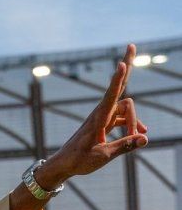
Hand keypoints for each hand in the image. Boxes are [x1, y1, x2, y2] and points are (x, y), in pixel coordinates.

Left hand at [36, 43, 148, 188]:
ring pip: (126, 109)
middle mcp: (101, 113)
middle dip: (126, 67)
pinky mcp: (104, 123)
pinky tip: (140, 134)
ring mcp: (103, 117)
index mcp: (98, 118)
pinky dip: (131, 125)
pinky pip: (122, 118)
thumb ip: (125, 146)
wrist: (64, 165)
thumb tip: (145, 138)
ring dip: (134, 121)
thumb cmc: (79, 161)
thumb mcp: (103, 156)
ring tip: (138, 137)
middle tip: (131, 45)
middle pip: (119, 86)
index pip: (111, 94)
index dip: (118, 79)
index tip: (121, 64)